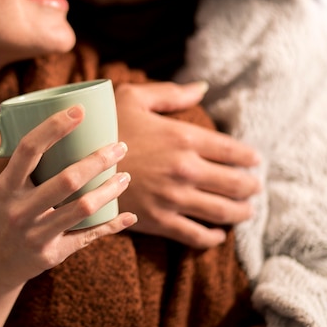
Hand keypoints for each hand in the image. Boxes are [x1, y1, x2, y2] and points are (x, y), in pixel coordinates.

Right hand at [0, 104, 136, 289]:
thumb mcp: (0, 192)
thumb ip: (24, 171)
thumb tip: (58, 135)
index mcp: (4, 188)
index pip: (29, 149)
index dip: (54, 127)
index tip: (79, 110)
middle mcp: (19, 211)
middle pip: (67, 179)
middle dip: (99, 159)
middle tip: (120, 146)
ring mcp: (36, 235)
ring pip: (84, 208)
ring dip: (110, 189)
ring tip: (125, 176)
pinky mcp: (51, 255)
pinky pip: (88, 237)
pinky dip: (111, 226)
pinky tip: (129, 216)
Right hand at [114, 81, 260, 248]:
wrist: (72, 163)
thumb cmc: (103, 126)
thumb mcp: (133, 97)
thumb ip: (171, 93)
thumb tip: (202, 87)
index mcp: (183, 138)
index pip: (234, 151)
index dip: (250, 158)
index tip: (254, 161)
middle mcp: (186, 170)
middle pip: (236, 184)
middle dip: (251, 187)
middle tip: (254, 187)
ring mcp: (173, 198)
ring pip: (223, 212)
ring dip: (241, 213)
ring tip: (245, 212)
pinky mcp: (159, 221)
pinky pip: (196, 236)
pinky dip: (212, 238)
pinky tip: (217, 235)